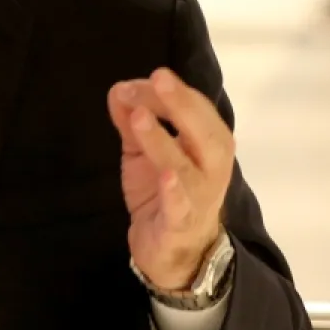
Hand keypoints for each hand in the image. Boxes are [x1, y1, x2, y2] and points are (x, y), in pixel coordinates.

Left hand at [108, 67, 233, 290]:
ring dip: (162, 140)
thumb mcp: (145, 152)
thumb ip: (133, 122)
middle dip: (180, 103)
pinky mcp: (180, 223)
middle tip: (158, 78)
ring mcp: (199, 196)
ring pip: (185, 166)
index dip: (169, 92)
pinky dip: (174, 192)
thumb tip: (118, 90)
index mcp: (209, 142)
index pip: (194, 109)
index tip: (140, 80)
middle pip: (203, 131)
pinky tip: (165, 176)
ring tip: (139, 117)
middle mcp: (212, 166)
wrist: (176, 251)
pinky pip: (180, 207)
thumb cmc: (164, 191)